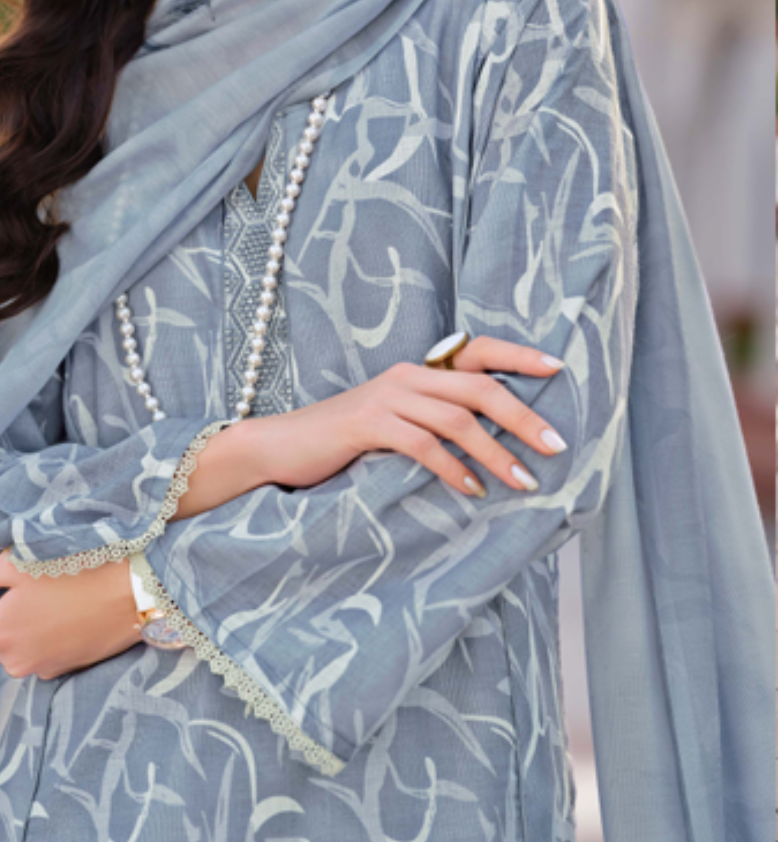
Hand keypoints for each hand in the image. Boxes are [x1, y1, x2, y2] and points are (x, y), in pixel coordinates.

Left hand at [0, 551, 142, 679]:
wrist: (137, 589)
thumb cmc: (76, 567)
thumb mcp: (18, 561)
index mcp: (0, 633)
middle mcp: (18, 660)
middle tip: (15, 586)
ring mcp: (47, 667)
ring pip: (20, 646)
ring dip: (24, 626)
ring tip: (48, 593)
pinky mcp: (72, 667)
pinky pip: (46, 651)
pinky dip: (48, 633)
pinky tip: (68, 608)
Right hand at [246, 336, 567, 497]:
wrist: (282, 445)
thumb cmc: (346, 441)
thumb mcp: (397, 423)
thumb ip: (436, 421)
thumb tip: (496, 443)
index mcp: (419, 371)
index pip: (479, 351)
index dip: (520, 357)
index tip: (559, 368)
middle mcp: (408, 375)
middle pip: (479, 387)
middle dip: (523, 416)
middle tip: (556, 446)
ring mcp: (386, 397)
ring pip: (457, 418)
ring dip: (496, 453)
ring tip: (523, 481)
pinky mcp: (368, 423)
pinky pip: (422, 444)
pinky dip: (453, 469)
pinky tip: (471, 490)